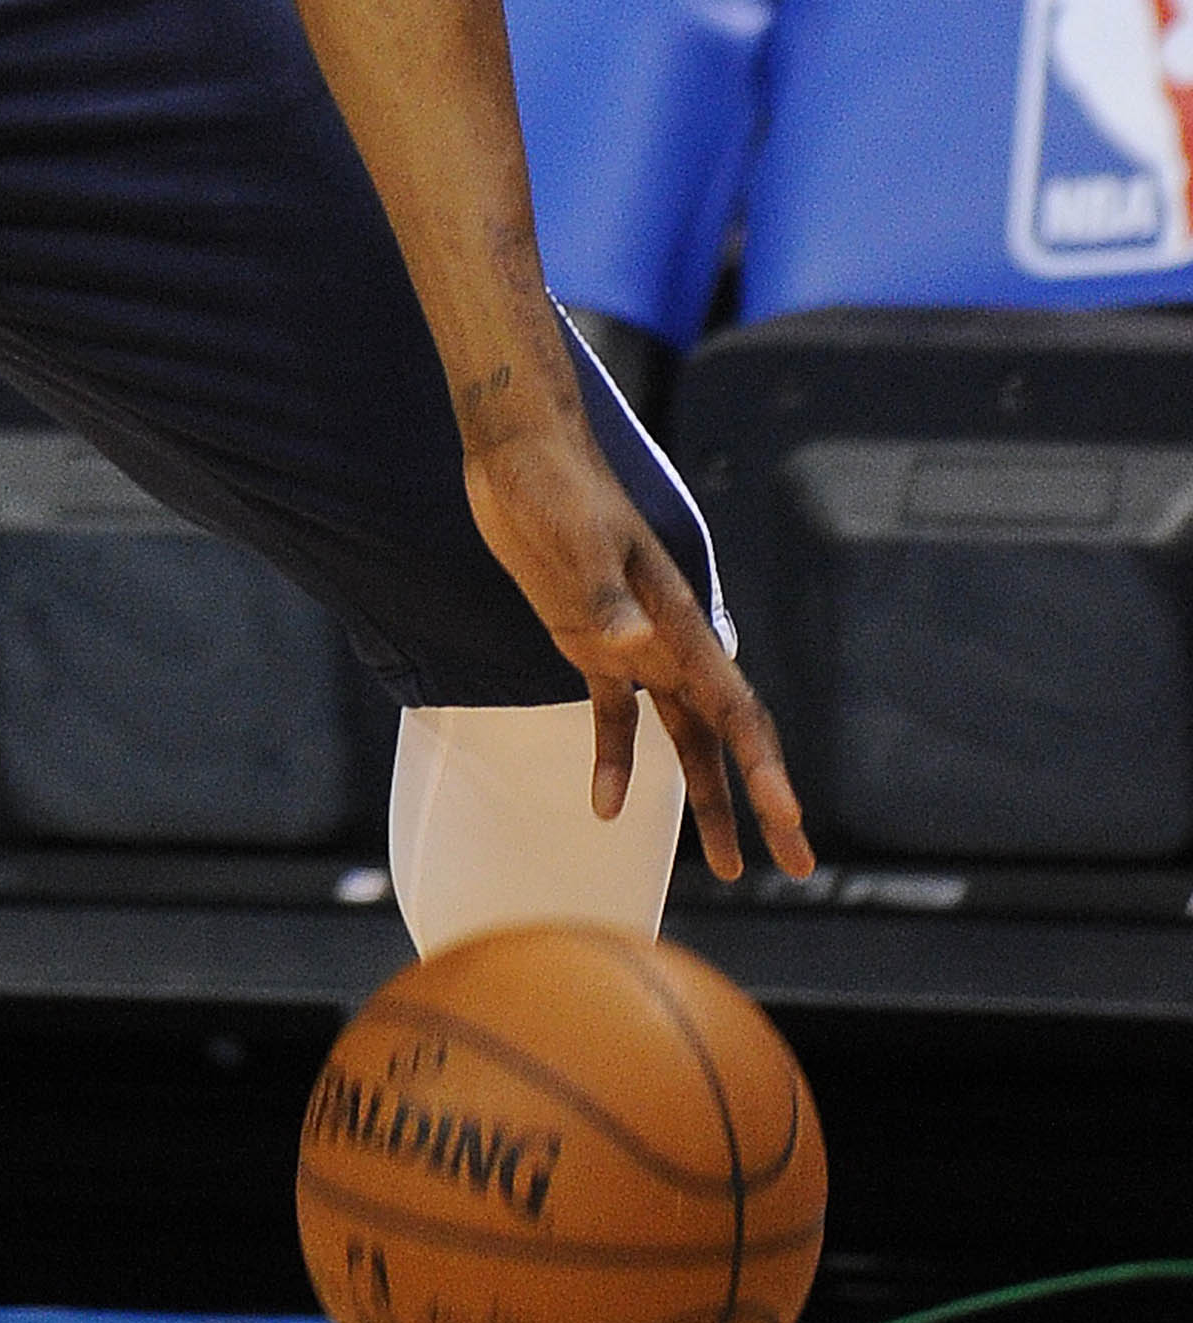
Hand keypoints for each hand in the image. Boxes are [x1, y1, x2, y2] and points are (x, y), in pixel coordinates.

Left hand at [462, 414, 813, 887]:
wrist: (521, 454)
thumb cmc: (553, 490)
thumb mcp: (576, 542)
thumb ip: (604, 597)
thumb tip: (631, 645)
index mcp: (680, 624)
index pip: (735, 710)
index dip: (765, 768)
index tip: (788, 821)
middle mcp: (669, 642)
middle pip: (730, 736)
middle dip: (764, 799)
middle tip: (800, 863)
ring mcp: (634, 646)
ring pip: (685, 739)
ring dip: (707, 797)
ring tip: (727, 867)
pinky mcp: (590, 644)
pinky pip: (617, 718)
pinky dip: (616, 762)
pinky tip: (604, 809)